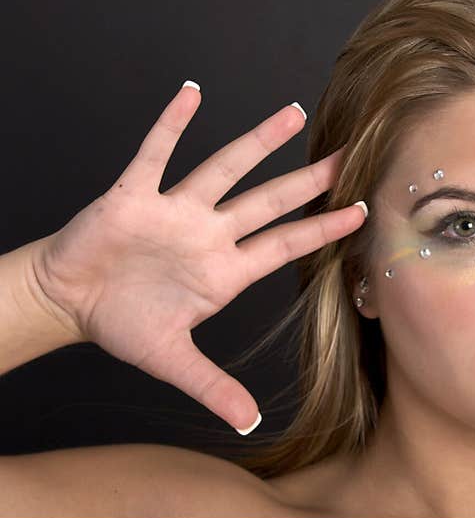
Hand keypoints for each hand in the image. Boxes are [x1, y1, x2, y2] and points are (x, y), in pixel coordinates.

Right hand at [31, 83, 365, 432]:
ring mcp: (175, 211)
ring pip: (225, 168)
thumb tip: (248, 424)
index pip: (285, 245)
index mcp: (225, 270)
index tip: (361, 211)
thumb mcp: (173, 361)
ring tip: (294, 114)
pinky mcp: (133, 196)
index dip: (322, 230)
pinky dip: (170, 125)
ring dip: (257, 142)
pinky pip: (155, 153)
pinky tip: (191, 93)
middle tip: (349, 154)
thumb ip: (213, 387)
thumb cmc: (123, 323)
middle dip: (308, 181)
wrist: (69, 301)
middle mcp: (209, 234)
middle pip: (268, 200)